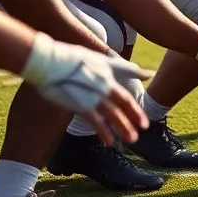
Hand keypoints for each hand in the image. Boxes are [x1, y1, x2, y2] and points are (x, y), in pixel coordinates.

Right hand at [21, 33, 149, 144]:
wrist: (48, 61)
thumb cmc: (62, 56)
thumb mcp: (87, 54)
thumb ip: (99, 61)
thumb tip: (104, 60)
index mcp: (106, 67)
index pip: (128, 72)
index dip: (140, 74)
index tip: (149, 78)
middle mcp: (105, 82)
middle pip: (125, 101)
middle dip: (136, 114)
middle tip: (144, 126)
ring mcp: (96, 95)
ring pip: (116, 114)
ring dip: (124, 128)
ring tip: (132, 139)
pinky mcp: (83, 106)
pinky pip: (97, 123)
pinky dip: (104, 133)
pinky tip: (109, 142)